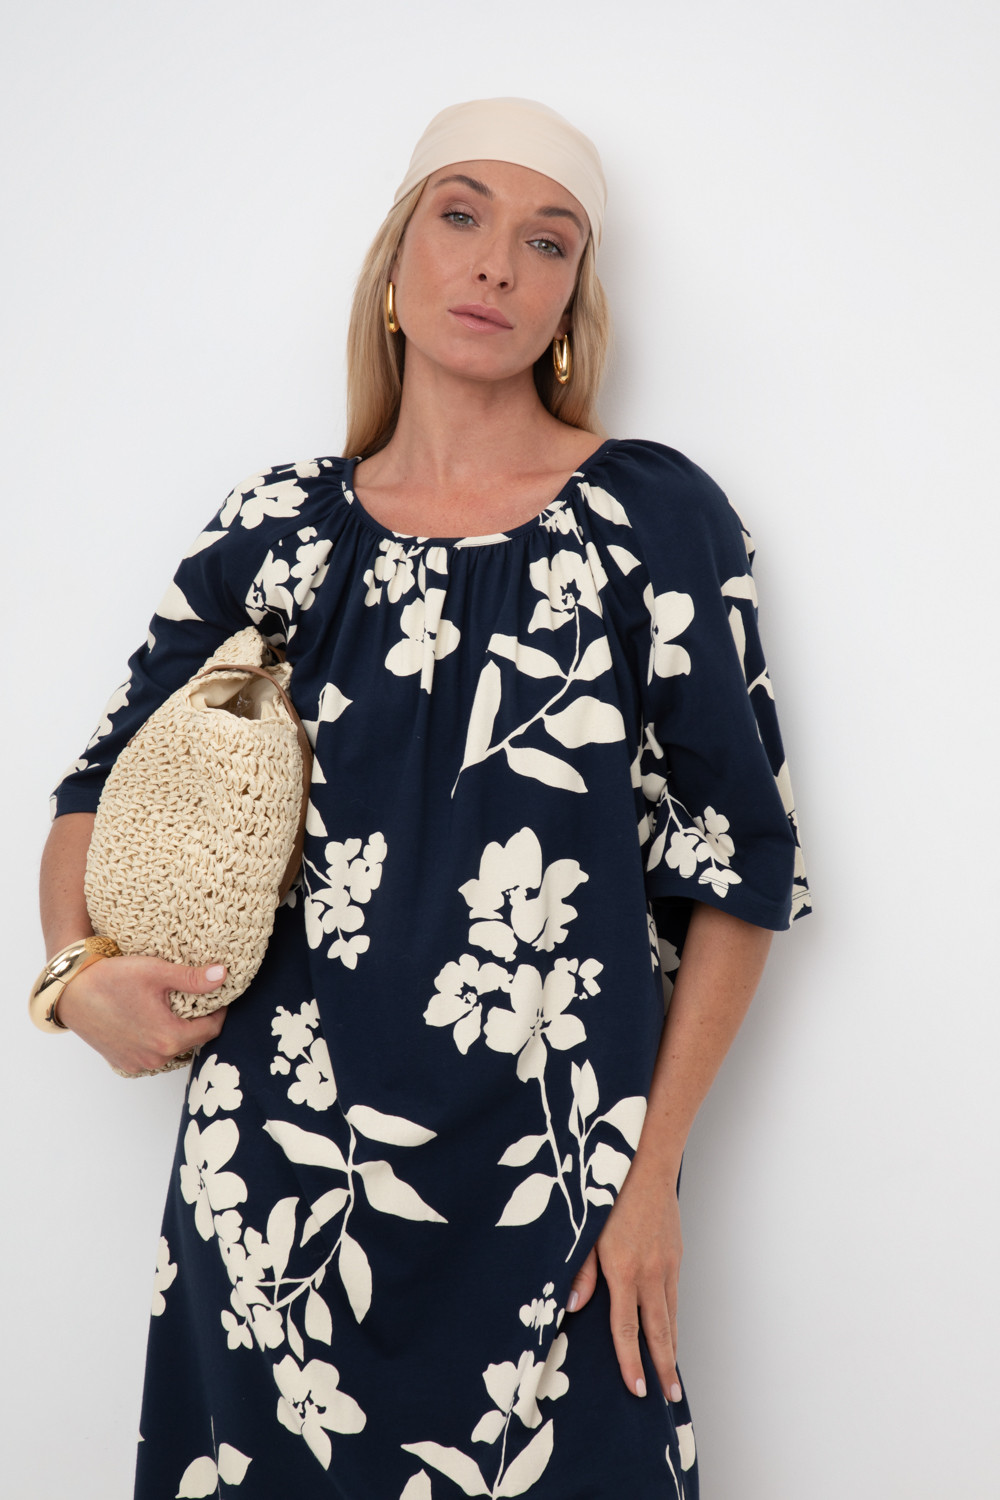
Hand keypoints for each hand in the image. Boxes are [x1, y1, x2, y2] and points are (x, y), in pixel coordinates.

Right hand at [56, 955, 228, 1075]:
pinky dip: (158, 1040)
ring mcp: (139, 1064)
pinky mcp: (124, 1064)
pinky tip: (151, 1020)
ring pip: (173, 1049)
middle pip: (193, 1041)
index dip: (219, 1010)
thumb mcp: (156, 972)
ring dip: (177, 1031)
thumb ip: (193, 978)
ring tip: (172, 1008)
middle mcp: (156, 1058)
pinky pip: (153, 1055)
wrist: (70, 992)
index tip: (217, 995)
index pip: (212, 1029)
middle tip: (195, 998)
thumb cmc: (111, 979)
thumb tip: (223, 976)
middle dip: (198, 1020)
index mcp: (169, 1037)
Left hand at [567, 1155, 683, 1403]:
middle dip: (662, 1368)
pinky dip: (673, 1318)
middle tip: (670, 1398)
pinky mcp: (676, 1255)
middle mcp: (650, 1274)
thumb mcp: (586, 1232)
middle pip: (658, 1332)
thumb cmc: (611, 1194)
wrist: (647, 1165)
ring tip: (672, 1374)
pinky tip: (670, 1329)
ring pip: (670, 1316)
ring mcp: (667, 1265)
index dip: (630, 1362)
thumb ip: (580, 1271)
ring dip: (671, 1347)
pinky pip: (674, 1295)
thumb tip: (574, 1307)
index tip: (636, 1389)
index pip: (626, 1329)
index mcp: (623, 1271)